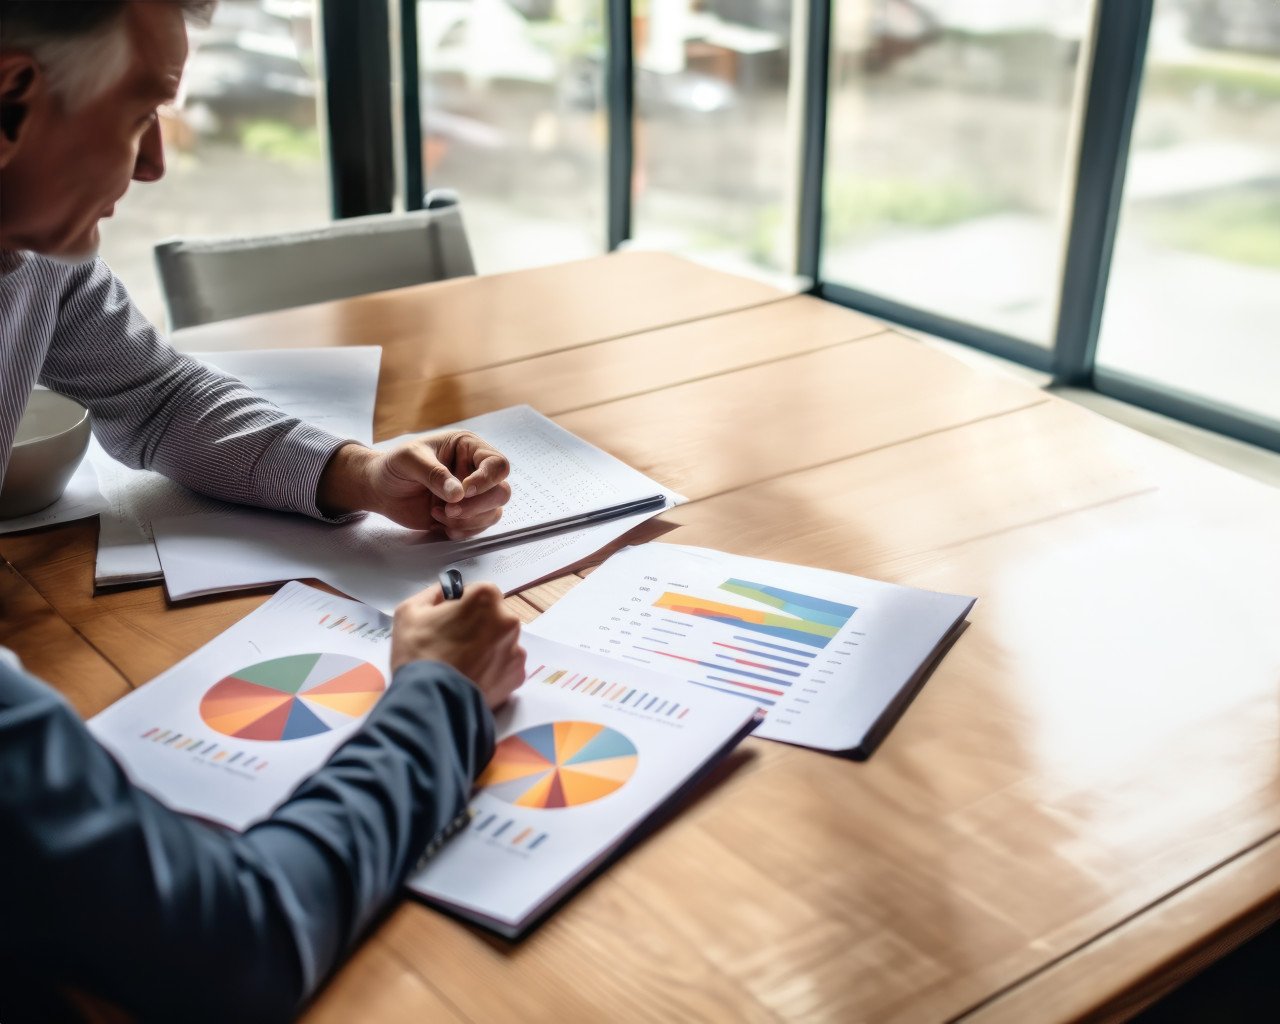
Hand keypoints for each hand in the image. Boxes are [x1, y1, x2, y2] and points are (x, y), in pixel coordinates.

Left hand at [319, 432, 511, 538]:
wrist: (379, 488)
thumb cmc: (394, 466)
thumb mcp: (409, 460)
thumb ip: (434, 474)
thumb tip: (458, 493)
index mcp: (467, 448)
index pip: (497, 464)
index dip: (486, 480)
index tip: (463, 490)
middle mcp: (474, 471)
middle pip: (501, 491)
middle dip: (477, 506)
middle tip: (450, 509)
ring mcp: (471, 495)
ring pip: (493, 512)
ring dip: (468, 520)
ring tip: (439, 514)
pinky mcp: (465, 514)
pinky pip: (479, 527)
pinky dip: (462, 531)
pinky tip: (440, 524)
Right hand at [391, 582, 524, 708]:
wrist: (430, 702)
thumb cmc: (418, 653)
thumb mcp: (409, 611)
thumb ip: (432, 594)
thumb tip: (445, 592)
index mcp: (486, 599)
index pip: (479, 592)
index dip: (464, 605)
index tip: (451, 620)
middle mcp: (508, 620)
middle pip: (494, 617)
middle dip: (478, 626)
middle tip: (454, 645)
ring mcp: (515, 649)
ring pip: (501, 642)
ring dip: (487, 648)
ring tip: (463, 665)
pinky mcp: (517, 676)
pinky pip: (505, 666)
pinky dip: (493, 670)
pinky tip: (473, 678)